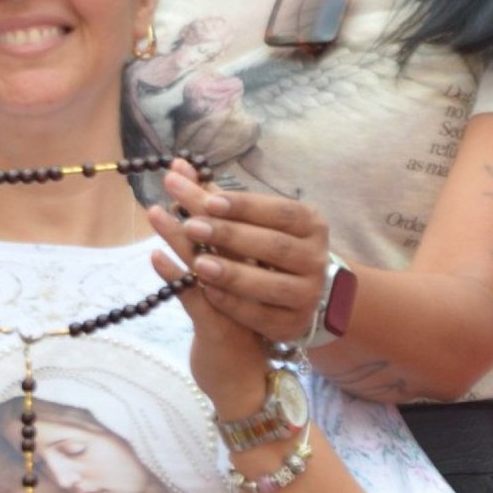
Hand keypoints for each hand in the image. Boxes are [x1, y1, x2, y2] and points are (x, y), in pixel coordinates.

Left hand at [148, 161, 328, 404]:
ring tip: (198, 263)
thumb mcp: (249, 221)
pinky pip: (262, 315)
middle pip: (274, 246)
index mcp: (310, 224)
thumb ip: (214, 197)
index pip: (279, 211)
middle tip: (192, 226)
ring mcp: (308, 294)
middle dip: (231, 236)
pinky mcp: (292, 324)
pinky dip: (233, 303)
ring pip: (272, 285)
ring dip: (233, 273)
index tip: (208, 201)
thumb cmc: (263, 246)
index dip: (244, 206)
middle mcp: (315, 258)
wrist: (295, 293)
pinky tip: (207, 291)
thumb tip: (177, 167)